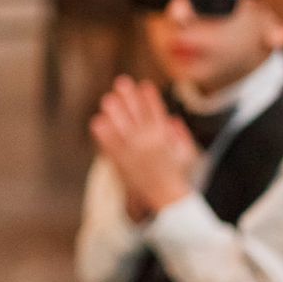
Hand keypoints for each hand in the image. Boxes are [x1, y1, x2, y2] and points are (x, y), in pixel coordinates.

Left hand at [90, 77, 196, 217]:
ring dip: (115, 111)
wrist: (166, 199)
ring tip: (108, 100)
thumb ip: (180, 136)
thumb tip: (173, 119)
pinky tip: (97, 122)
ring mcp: (134, 151)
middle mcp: (149, 141)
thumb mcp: (185, 155)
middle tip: (122, 82)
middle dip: (130, 97)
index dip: (149, 97)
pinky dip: (104, 133)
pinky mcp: (121, 162)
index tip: (144, 85)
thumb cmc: (177, 177)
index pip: (156, 112)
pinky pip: (110, 144)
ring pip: (122, 126)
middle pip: (137, 113)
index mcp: (164, 137)